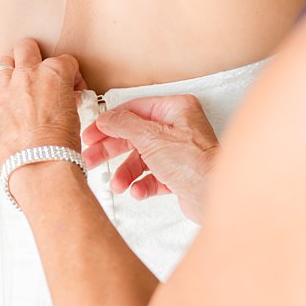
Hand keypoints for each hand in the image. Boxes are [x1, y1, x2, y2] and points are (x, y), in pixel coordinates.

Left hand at [0, 38, 86, 169]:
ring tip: (20, 91)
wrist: (39, 167)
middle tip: (38, 72)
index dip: (71, 76)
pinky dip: (4, 109)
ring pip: (2, 66)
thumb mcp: (74, 116)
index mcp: (53, 74)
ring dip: (12, 74)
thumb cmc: (60, 146)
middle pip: (25, 48)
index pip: (65, 61)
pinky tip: (13, 124)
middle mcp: (27, 77)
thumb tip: (63, 102)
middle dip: (33, 56)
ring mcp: (5, 92)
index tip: (72, 89)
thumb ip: (65, 100)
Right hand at [80, 94, 219, 223]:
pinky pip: (152, 177)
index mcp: (175, 110)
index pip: (133, 111)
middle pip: (134, 136)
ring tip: (119, 183)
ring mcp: (178, 152)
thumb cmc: (193, 163)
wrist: (212, 195)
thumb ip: (123, 124)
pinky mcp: (178, 174)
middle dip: (112, 151)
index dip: (109, 123)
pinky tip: (138, 190)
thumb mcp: (150, 137)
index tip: (92, 134)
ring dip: (126, 173)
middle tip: (92, 158)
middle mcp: (178, 129)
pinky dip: (141, 184)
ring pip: (141, 159)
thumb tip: (107, 118)